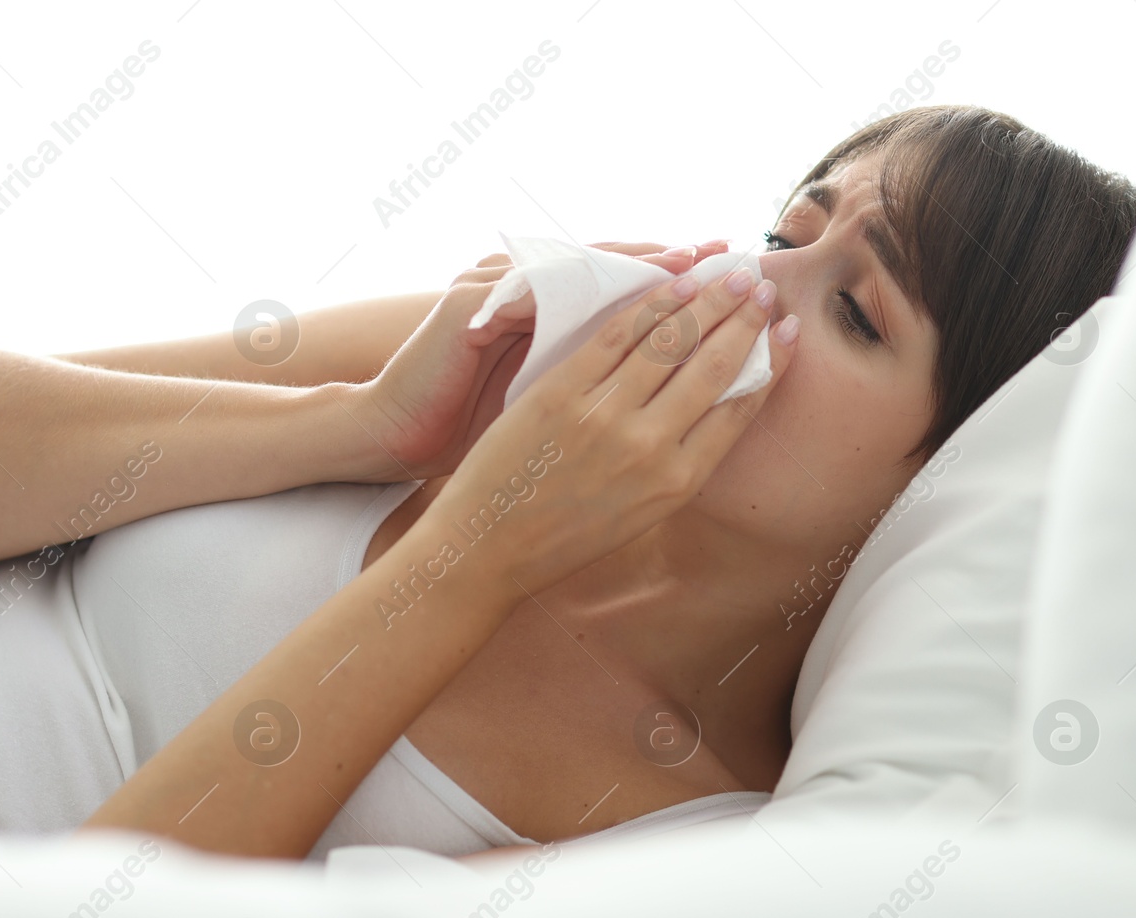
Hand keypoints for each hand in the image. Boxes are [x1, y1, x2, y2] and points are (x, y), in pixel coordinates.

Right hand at [352, 241, 728, 480]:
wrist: (396, 435)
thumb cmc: (474, 437)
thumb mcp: (546, 409)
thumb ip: (600, 390)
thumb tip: (679, 399)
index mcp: (550, 323)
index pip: (629, 299)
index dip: (683, 294)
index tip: (739, 293)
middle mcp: (529, 298)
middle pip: (615, 270)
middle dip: (676, 269)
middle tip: (731, 262)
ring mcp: (498, 293)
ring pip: (578, 265)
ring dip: (635, 262)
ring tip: (686, 262)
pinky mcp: (470, 303)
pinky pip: (529, 283)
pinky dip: (573, 280)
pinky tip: (617, 283)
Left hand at [417, 265, 795, 597]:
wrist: (489, 547)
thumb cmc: (563, 536)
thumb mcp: (639, 512)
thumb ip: (677, 464)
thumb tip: (713, 407)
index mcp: (677, 482)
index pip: (739, 408)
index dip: (769, 362)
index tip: (788, 329)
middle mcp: (650, 448)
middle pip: (714, 366)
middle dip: (745, 319)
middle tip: (763, 286)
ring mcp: (606, 417)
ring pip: (672, 342)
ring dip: (709, 300)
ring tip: (729, 274)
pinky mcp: (563, 393)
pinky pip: (618, 335)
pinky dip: (652, 304)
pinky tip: (675, 284)